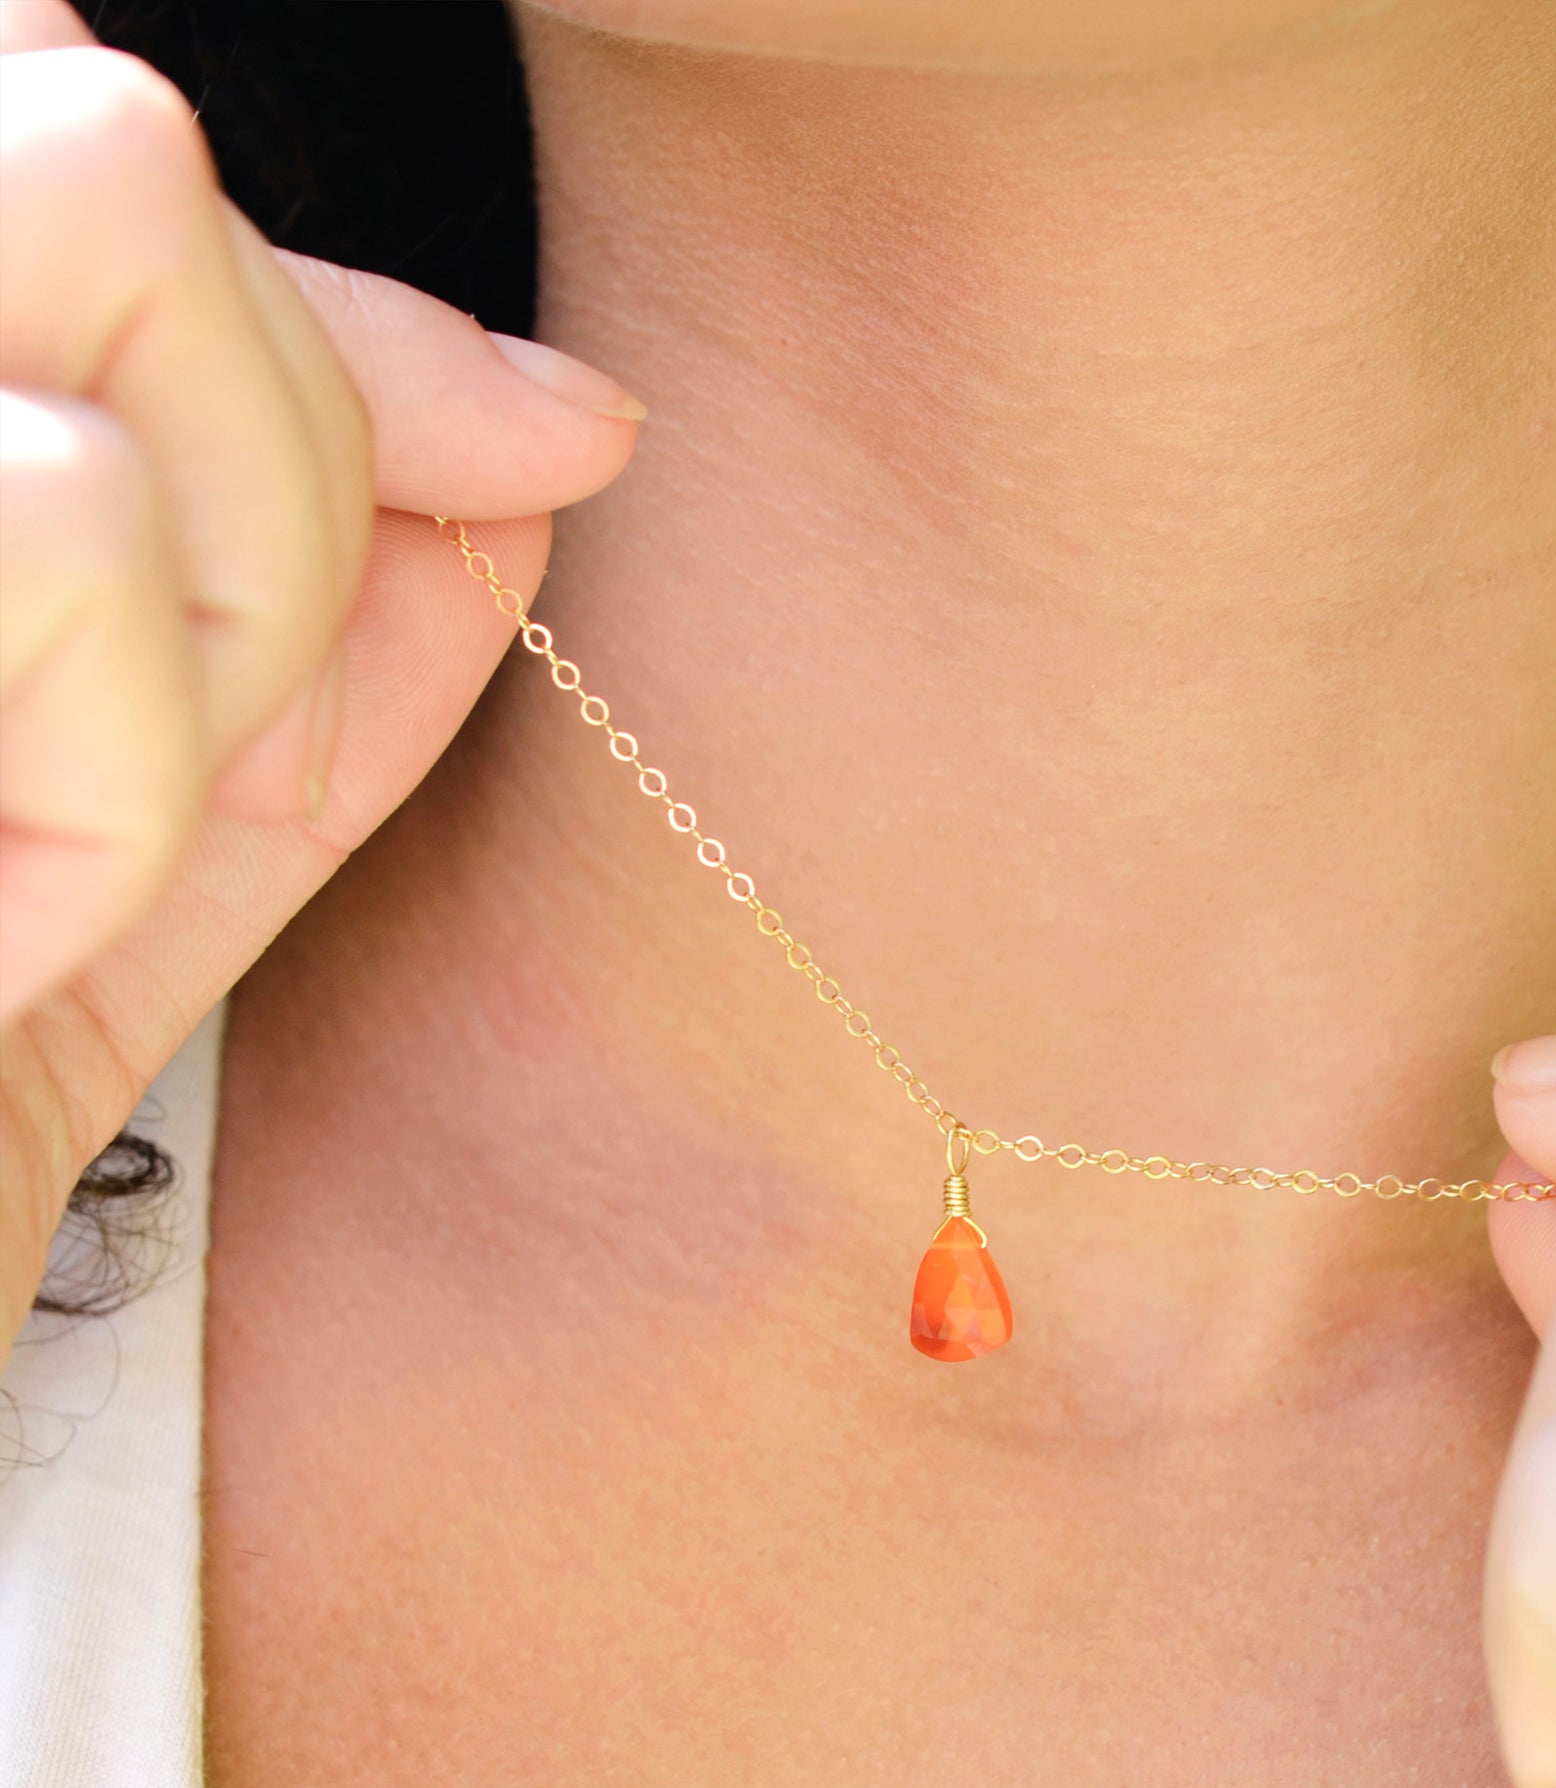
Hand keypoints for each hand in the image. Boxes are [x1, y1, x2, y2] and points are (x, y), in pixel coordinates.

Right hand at [0, 0, 642, 1333]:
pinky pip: (64, 517)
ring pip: (112, 223)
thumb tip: (555, 424)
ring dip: (224, 597)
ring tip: (78, 852)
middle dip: (290, 437)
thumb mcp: (149, 833)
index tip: (537, 447)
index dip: (331, 323)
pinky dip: (119, 764)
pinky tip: (2, 941)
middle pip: (113, 144)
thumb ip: (318, 611)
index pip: (88, 134)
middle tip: (226, 720)